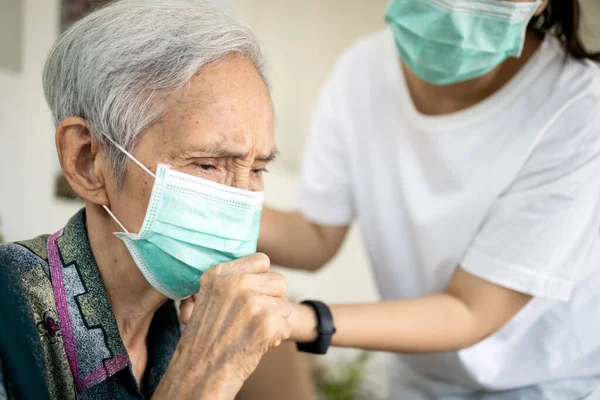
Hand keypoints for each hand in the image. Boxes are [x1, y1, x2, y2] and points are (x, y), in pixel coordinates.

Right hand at [154, 254, 291, 399]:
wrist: (197, 374)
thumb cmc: (203, 341)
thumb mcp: (206, 299)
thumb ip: (229, 281)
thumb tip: (258, 268)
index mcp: (220, 273)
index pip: (262, 260)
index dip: (262, 280)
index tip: (252, 296)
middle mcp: (236, 283)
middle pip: (279, 281)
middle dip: (272, 300)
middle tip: (252, 319)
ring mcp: (252, 302)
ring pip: (285, 305)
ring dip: (274, 321)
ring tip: (250, 333)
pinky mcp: (266, 323)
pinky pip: (286, 326)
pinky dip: (275, 339)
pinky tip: (255, 345)